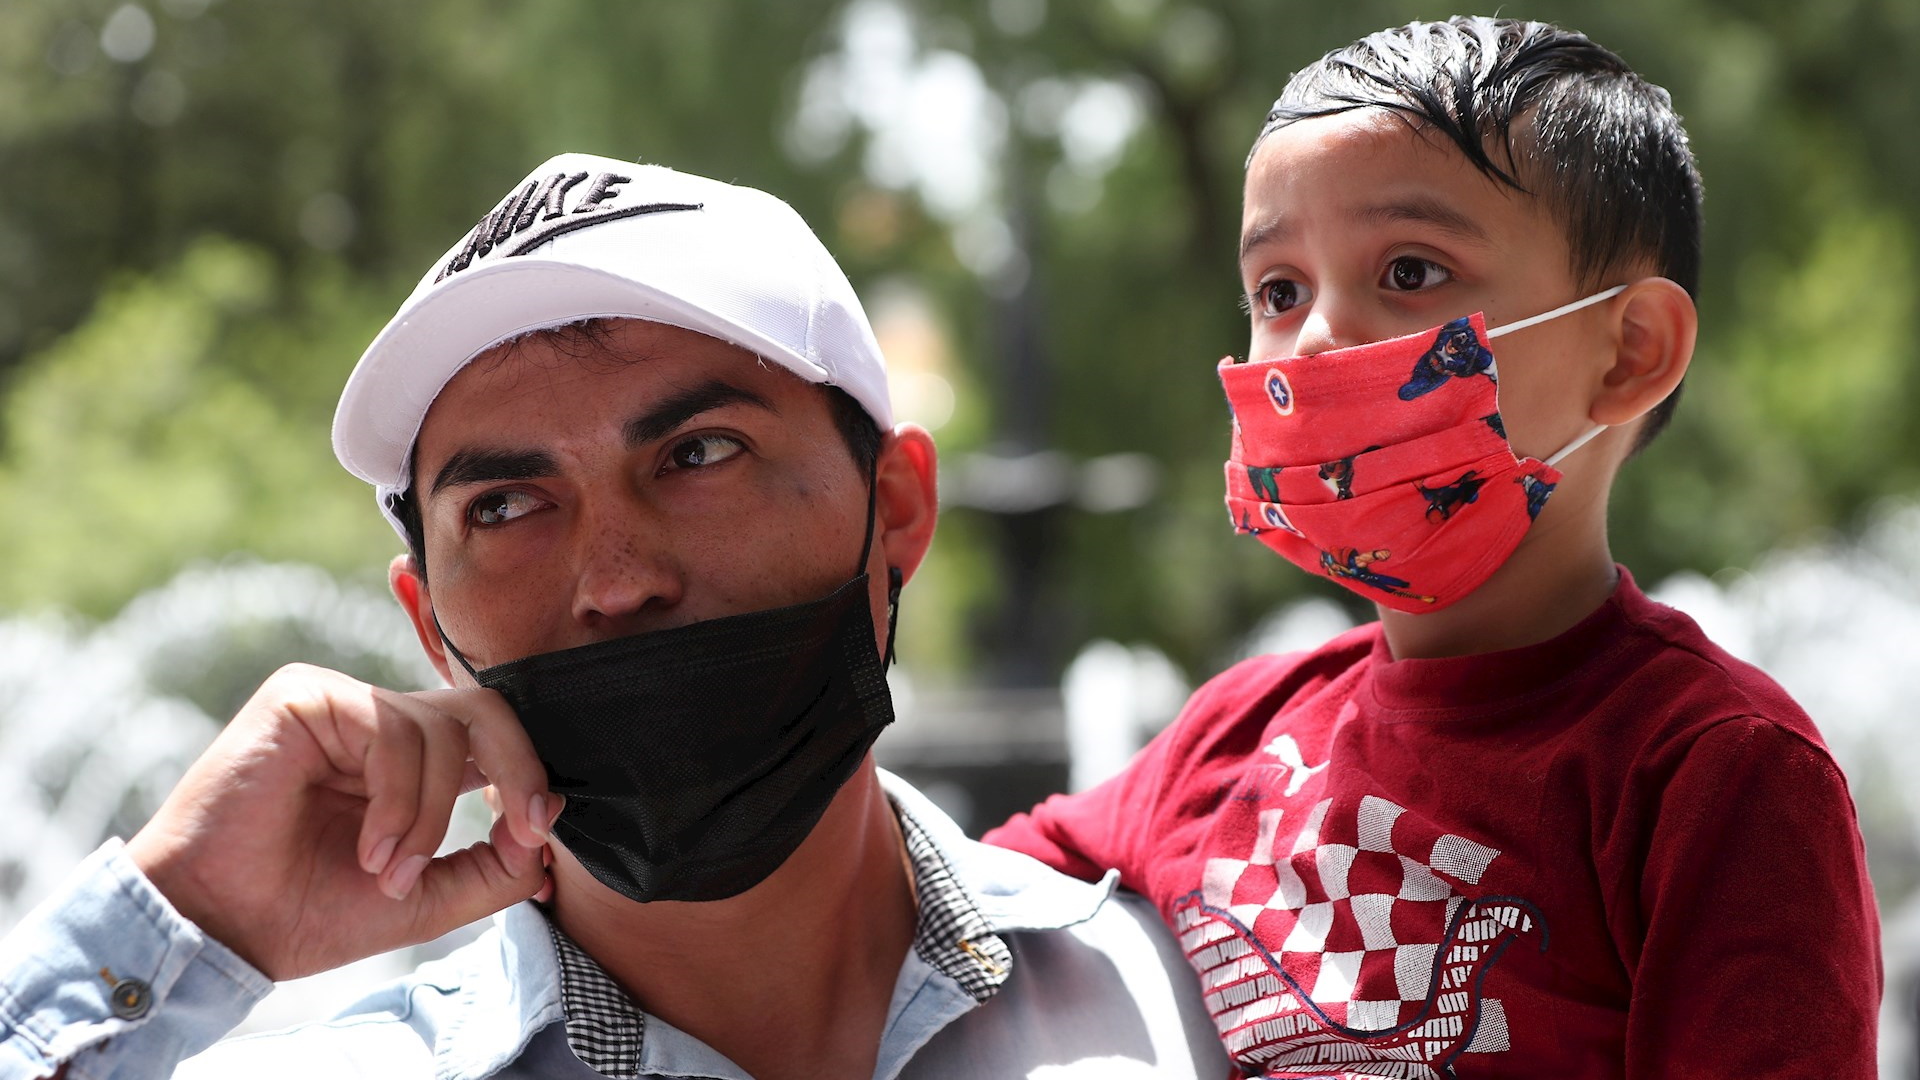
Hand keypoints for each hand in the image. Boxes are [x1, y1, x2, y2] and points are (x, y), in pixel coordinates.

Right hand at [125, 663, 556, 980]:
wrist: (220, 929)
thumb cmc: (308, 914)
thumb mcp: (427, 899)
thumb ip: (496, 867)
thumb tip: (552, 823)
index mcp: (411, 765)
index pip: (494, 737)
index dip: (530, 773)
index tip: (540, 831)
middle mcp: (379, 724)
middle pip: (485, 710)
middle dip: (519, 767)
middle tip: (525, 827)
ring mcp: (342, 704)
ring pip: (441, 730)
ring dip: (429, 816)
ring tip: (388, 872)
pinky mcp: (304, 696)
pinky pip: (390, 729)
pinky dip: (396, 799)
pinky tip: (367, 850)